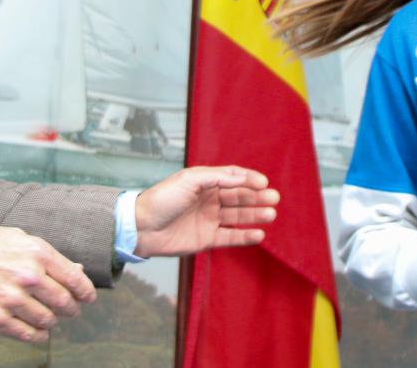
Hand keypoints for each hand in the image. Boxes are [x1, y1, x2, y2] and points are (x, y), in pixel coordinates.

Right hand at [0, 222, 96, 341]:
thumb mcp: (20, 239)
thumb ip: (48, 257)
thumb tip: (75, 271)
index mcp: (37, 252)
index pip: (74, 278)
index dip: (86, 292)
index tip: (88, 297)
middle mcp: (28, 276)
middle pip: (64, 302)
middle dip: (72, 309)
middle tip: (71, 310)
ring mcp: (11, 299)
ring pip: (47, 320)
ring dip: (53, 322)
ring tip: (50, 318)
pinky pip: (27, 334)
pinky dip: (37, 335)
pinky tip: (38, 331)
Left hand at [134, 165, 278, 257]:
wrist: (142, 227)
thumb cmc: (162, 199)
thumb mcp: (189, 179)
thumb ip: (216, 177)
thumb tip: (241, 177)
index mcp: (204, 182)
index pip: (232, 178)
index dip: (249, 179)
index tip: (264, 182)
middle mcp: (209, 200)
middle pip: (238, 197)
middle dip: (257, 197)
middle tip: (274, 198)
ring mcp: (209, 220)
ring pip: (237, 216)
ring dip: (255, 215)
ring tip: (271, 214)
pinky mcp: (206, 239)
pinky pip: (230, 237)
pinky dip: (245, 236)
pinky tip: (259, 234)